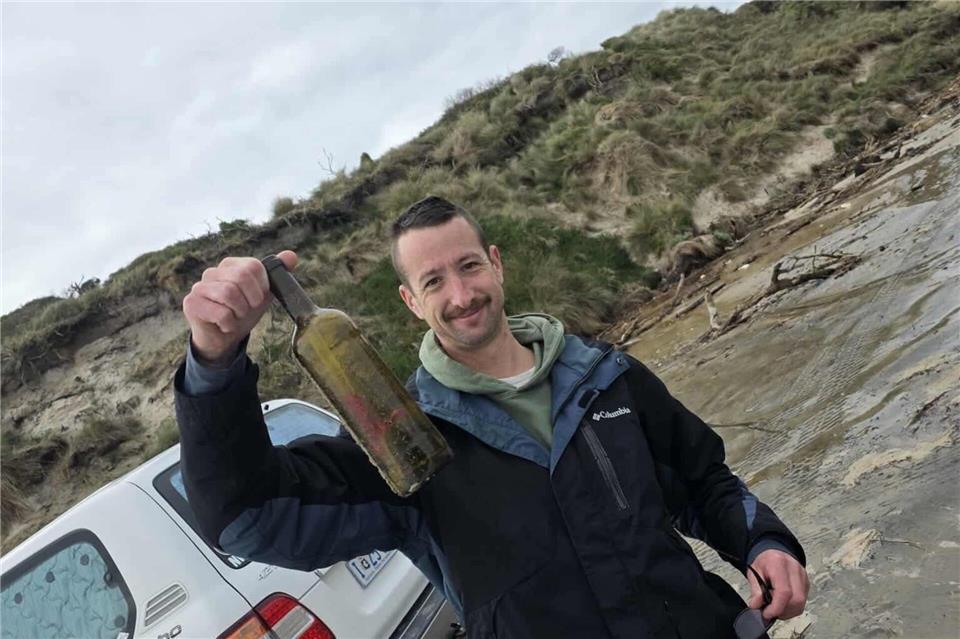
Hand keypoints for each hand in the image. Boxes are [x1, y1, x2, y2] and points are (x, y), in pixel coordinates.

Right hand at [182, 250, 297, 364]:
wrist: (224, 339)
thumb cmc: (243, 313)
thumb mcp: (264, 293)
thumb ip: (277, 273)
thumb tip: (292, 255)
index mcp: (230, 265)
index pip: (253, 266)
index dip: (262, 286)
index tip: (258, 299)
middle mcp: (212, 272)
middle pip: (241, 276)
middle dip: (251, 299)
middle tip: (247, 310)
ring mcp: (199, 287)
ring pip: (229, 293)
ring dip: (240, 312)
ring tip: (236, 317)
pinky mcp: (191, 304)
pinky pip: (219, 312)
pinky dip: (229, 324)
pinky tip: (224, 325)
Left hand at [747, 549, 808, 621]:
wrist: (774, 553)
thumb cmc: (765, 562)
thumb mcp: (754, 572)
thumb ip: (755, 590)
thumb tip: (756, 605)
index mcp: (779, 563)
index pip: (784, 591)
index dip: (776, 607)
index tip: (767, 613)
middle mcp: (795, 569)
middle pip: (796, 599)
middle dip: (782, 610)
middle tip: (769, 610)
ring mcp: (803, 577)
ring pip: (801, 603)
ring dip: (787, 611)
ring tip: (775, 605)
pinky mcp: (806, 584)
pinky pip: (802, 602)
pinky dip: (792, 607)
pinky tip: (782, 603)